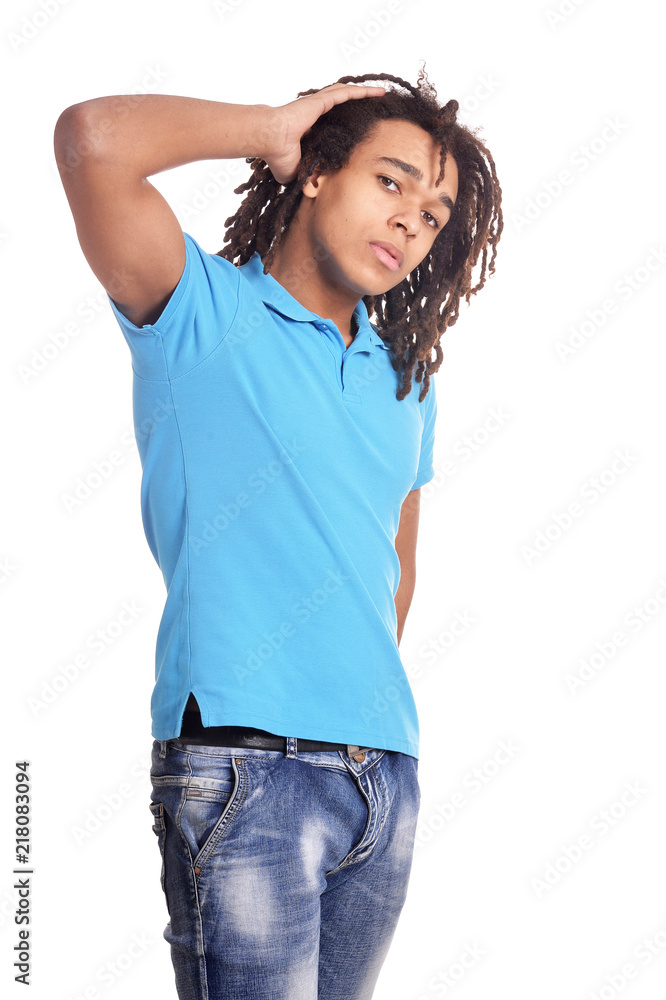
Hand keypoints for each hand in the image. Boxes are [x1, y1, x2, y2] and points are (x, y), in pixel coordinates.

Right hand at [260, 83, 385, 184]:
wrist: (270, 140)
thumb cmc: (276, 155)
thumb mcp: (296, 171)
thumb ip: (306, 175)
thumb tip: (311, 186)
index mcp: (311, 127)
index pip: (332, 122)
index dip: (345, 122)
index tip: (357, 127)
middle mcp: (316, 113)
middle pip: (342, 105)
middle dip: (358, 103)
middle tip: (374, 105)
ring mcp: (319, 105)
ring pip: (347, 95)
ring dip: (364, 94)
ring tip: (381, 94)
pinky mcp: (322, 101)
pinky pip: (347, 94)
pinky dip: (363, 92)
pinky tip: (378, 92)